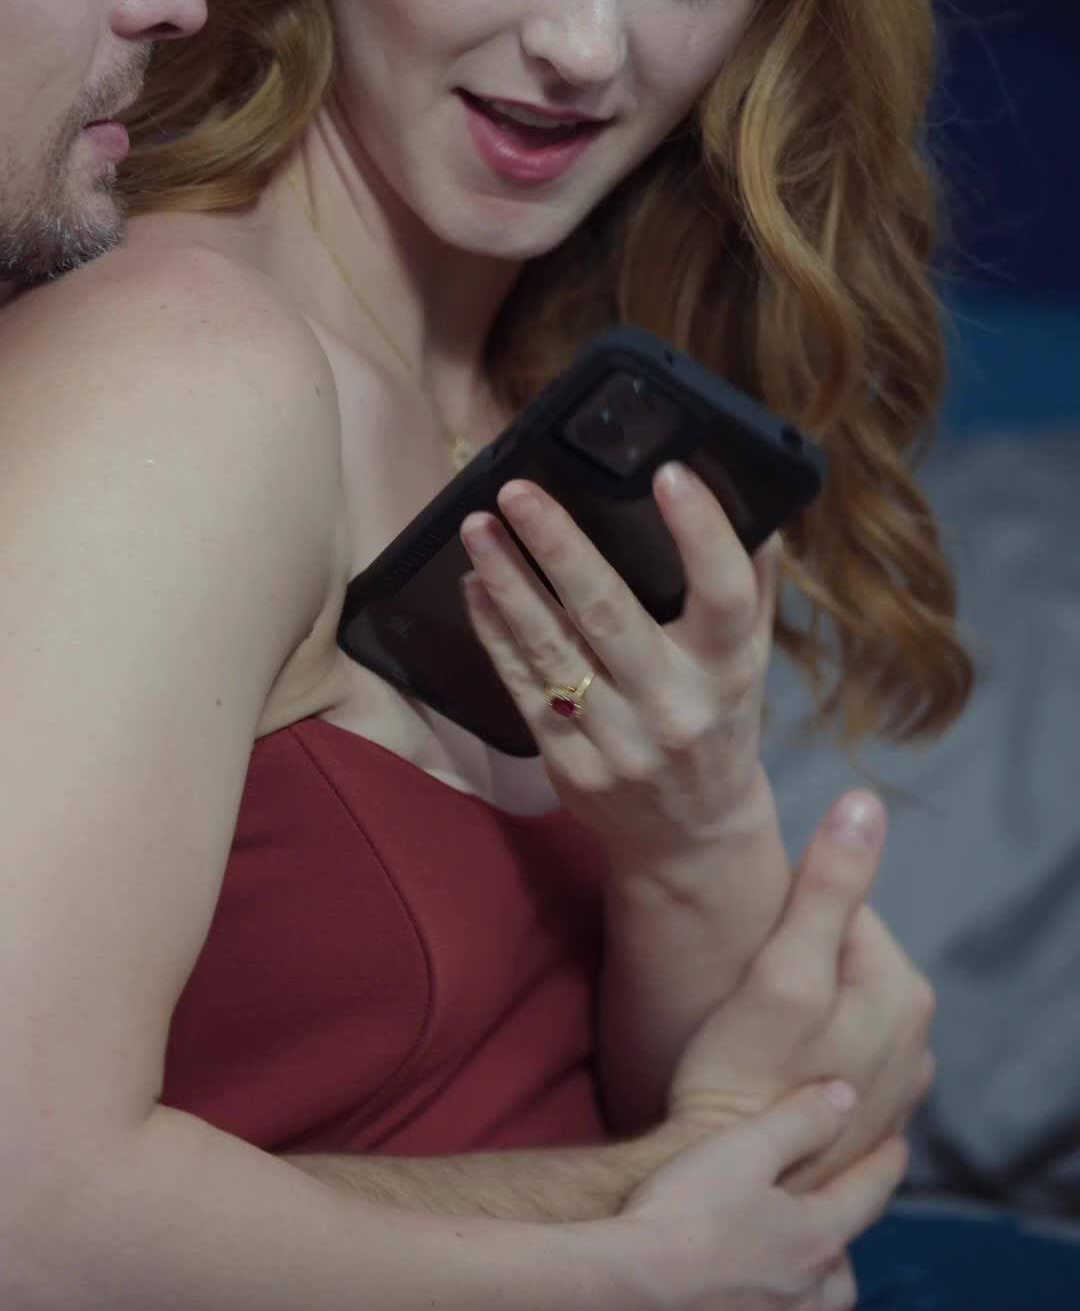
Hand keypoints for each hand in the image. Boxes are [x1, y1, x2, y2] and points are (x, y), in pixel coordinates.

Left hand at [460, 463, 779, 863]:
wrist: (688, 838)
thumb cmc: (720, 723)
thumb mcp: (751, 662)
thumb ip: (751, 588)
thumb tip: (755, 504)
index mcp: (728, 672)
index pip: (725, 595)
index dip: (701, 532)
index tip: (669, 472)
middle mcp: (673, 707)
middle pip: (609, 614)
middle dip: (558, 547)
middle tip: (518, 492)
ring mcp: (615, 741)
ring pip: (551, 648)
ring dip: (508, 582)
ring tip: (477, 527)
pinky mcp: (567, 764)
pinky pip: (521, 686)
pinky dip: (493, 633)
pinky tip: (474, 585)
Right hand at [611, 1081, 905, 1310]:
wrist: (630, 1290)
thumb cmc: (686, 1213)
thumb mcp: (743, 1148)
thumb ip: (799, 1121)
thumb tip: (847, 1097)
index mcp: (814, 1239)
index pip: (867, 1195)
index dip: (885, 1164)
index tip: (898, 1143)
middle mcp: (804, 1294)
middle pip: (845, 1270)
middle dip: (847, 1240)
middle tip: (836, 1212)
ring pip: (816, 1308)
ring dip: (816, 1282)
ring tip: (794, 1261)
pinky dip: (779, 1306)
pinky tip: (750, 1292)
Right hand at [668, 790, 934, 1191]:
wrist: (722, 1186)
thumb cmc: (742, 1076)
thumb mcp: (783, 968)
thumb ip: (829, 882)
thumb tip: (865, 800)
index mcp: (904, 990)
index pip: (842, 905)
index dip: (783, 916)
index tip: (747, 947)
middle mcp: (915, 1039)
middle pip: (840, 955)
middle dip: (793, 961)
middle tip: (743, 995)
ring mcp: (894, 1085)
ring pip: (834, 1002)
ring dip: (797, 1006)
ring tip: (750, 1033)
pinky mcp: (863, 1117)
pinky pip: (831, 1050)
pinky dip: (803, 1048)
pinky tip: (768, 1068)